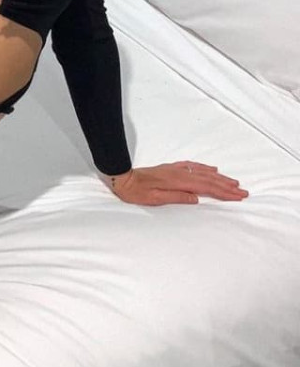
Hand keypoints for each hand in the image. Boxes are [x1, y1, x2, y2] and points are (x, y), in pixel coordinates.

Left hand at [105, 162, 249, 205]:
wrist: (122, 178)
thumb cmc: (136, 192)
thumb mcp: (154, 199)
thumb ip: (176, 198)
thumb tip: (197, 198)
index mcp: (177, 181)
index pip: (206, 187)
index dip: (223, 192)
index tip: (238, 196)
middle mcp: (179, 173)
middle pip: (208, 179)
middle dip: (227, 185)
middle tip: (244, 192)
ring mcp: (176, 169)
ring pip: (203, 172)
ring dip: (220, 177)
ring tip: (234, 182)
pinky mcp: (171, 168)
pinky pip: (193, 166)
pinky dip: (205, 168)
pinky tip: (212, 170)